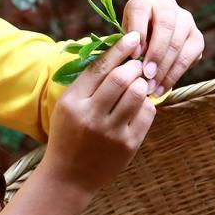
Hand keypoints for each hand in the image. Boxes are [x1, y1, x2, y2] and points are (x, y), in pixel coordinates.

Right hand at [45, 30, 156, 194]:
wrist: (69, 178)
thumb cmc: (68, 135)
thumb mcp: (67, 106)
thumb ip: (88, 83)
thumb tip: (116, 53)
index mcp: (73, 102)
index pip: (100, 68)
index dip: (119, 49)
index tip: (133, 37)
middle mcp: (91, 116)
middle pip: (121, 77)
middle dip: (134, 66)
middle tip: (137, 64)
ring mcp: (111, 132)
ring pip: (138, 93)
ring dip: (142, 83)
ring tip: (138, 83)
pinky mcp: (128, 145)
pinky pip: (147, 113)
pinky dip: (146, 104)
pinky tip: (139, 105)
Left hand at [122, 0, 204, 96]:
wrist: (149, 48)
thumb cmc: (130, 45)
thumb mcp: (122, 41)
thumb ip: (125, 45)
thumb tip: (133, 57)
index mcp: (142, 1)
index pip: (141, 10)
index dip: (138, 32)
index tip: (133, 56)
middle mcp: (166, 5)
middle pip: (165, 25)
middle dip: (156, 52)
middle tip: (147, 74)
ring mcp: (186, 20)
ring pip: (179, 42)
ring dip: (166, 67)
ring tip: (153, 87)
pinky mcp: (197, 37)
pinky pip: (190, 56)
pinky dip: (175, 75)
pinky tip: (162, 88)